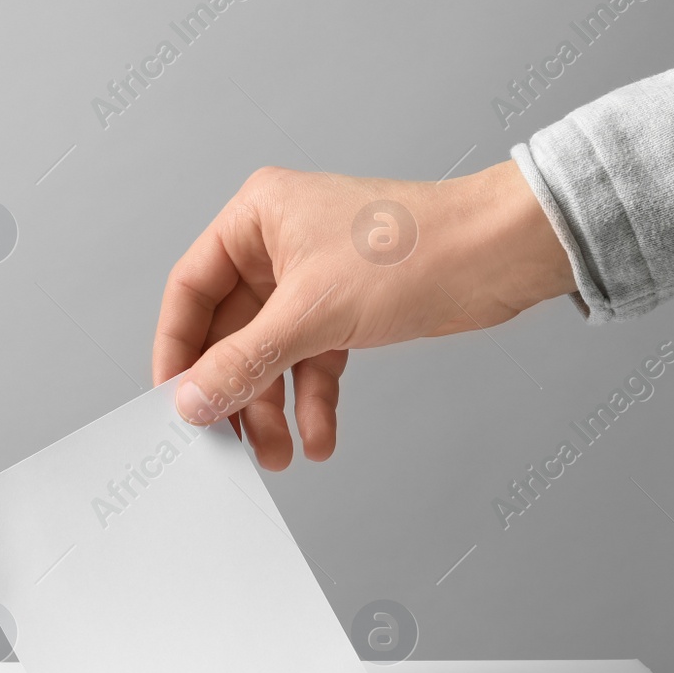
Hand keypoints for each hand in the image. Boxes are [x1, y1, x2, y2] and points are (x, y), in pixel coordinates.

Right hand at [151, 160, 574, 468]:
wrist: (499, 256)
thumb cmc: (415, 249)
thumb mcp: (312, 313)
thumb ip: (244, 360)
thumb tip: (194, 399)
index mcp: (257, 218)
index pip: (191, 289)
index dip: (178, 349)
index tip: (174, 400)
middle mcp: (278, 245)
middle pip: (231, 332)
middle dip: (235, 392)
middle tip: (229, 440)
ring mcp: (312, 280)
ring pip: (272, 355)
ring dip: (273, 407)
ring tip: (278, 454)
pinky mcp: (345, 310)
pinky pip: (312, 364)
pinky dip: (313, 402)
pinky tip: (318, 438)